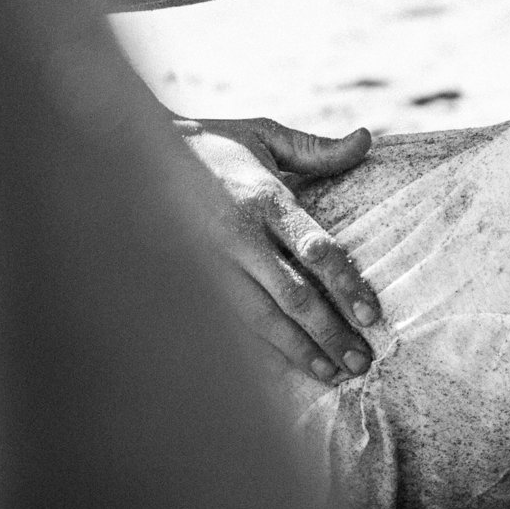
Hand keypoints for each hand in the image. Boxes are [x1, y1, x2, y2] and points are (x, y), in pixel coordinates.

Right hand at [178, 117, 378, 382]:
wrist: (137, 152)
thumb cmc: (213, 144)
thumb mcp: (264, 133)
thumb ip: (316, 148)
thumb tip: (366, 139)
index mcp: (266, 199)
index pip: (317, 251)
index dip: (347, 285)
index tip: (372, 315)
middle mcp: (241, 235)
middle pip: (294, 295)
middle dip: (330, 333)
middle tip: (362, 362)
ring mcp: (214, 261)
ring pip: (262, 317)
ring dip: (298, 350)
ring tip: (332, 374)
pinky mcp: (194, 277)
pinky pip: (232, 319)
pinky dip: (260, 346)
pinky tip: (283, 368)